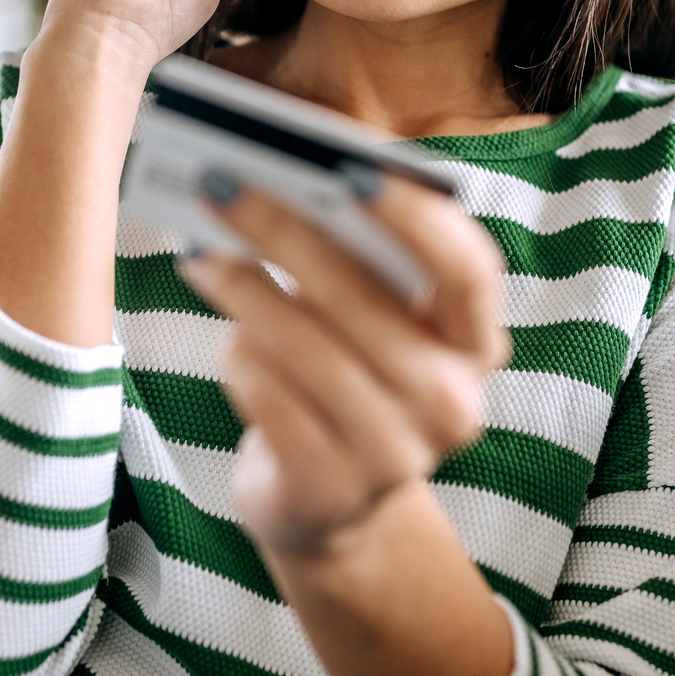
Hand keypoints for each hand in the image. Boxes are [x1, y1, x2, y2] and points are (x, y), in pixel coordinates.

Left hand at [178, 175, 511, 556]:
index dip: (418, 219)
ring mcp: (395, 455)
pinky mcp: (332, 490)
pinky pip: (270, 398)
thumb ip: (355, 262)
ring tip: (200, 256)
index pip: (468, 272)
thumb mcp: (371, 326)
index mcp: (473, 345)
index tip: (353, 171)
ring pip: (304, 348)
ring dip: (243, 291)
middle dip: (283, 232)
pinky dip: (241, 360)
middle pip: (360, 300)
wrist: (326, 505)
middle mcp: (449, 402)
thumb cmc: (346, 381)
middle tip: (223, 187)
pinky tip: (228, 342)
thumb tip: (283, 181)